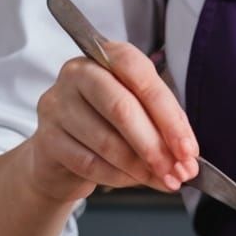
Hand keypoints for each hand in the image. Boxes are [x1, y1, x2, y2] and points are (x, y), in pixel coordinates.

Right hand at [22, 41, 198, 204]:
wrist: (61, 152)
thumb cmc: (108, 122)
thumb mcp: (138, 110)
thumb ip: (162, 124)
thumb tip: (187, 155)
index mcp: (107, 55)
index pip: (142, 77)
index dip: (169, 116)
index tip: (188, 148)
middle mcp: (78, 73)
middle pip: (122, 108)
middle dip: (155, 145)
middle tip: (178, 170)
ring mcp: (57, 104)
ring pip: (106, 140)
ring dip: (140, 166)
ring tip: (161, 179)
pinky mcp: (46, 138)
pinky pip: (89, 163)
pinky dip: (118, 176)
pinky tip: (133, 180)